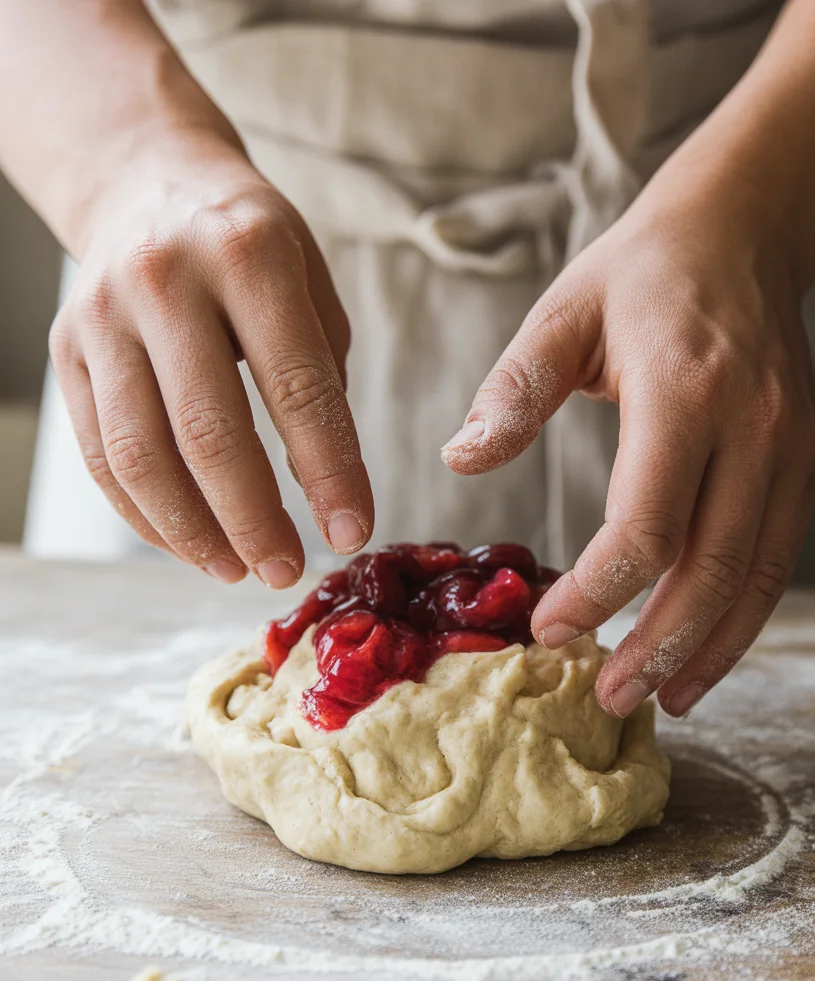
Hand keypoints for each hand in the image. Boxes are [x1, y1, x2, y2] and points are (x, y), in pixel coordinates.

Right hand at [50, 131, 372, 587]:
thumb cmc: (248, 245)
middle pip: (209, 433)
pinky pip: (101, 457)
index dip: (329, 473)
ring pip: (141, 457)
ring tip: (237, 569)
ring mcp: (104, 317)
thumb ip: (321, 381)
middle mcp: (166, 280)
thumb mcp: (309, 284)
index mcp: (248, 254)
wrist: (146, 181)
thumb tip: (322, 491)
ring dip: (194, 533)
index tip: (352, 533)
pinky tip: (190, 542)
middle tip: (285, 571)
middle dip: (254, 521)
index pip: (297, 388)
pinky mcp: (67, 352)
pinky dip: (147, 516)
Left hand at [442, 180, 814, 717]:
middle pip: (711, 568)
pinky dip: (744, 616)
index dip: (599, 592)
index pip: (647, 525)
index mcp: (684, 393)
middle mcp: (753, 428)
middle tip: (609, 698)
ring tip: (662, 699)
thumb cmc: (643, 272)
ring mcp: (790, 449)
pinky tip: (707, 650)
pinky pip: (777, 557)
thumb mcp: (564, 311)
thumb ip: (513, 389)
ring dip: (710, 649)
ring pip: (756, 577)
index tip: (549, 631)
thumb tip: (461, 459)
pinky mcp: (805, 462)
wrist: (744, 231)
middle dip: (657, 646)